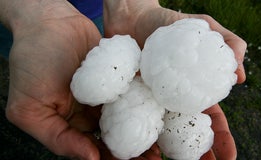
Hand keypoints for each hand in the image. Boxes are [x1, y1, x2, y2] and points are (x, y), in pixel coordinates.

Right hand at [4, 1, 161, 158]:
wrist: (50, 22)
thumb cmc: (33, 62)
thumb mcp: (29, 108)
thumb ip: (56, 137)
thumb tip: (90, 158)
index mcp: (70, 124)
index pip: (93, 149)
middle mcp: (89, 112)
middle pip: (114, 137)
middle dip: (133, 150)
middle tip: (153, 158)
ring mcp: (105, 95)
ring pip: (127, 118)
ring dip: (142, 131)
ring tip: (160, 145)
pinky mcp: (117, 78)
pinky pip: (132, 93)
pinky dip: (144, 104)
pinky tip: (158, 115)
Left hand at [104, 1, 245, 158]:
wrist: (133, 16)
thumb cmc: (169, 21)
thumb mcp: (203, 25)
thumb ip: (228, 43)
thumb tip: (240, 75)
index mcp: (192, 90)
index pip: (211, 119)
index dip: (221, 138)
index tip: (229, 157)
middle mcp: (172, 101)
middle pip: (186, 134)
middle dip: (196, 155)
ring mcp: (150, 101)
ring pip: (160, 134)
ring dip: (166, 154)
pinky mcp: (128, 98)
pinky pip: (132, 121)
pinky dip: (136, 138)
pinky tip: (137, 153)